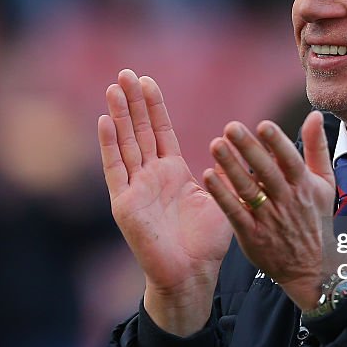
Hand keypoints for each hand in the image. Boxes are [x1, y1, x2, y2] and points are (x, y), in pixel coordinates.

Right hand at [98, 70, 232, 335]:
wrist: (192, 275)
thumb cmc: (207, 243)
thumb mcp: (222, 197)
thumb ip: (227, 170)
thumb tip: (241, 146)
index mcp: (173, 172)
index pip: (160, 131)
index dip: (153, 106)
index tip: (147, 80)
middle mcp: (150, 176)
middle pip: (139, 131)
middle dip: (133, 102)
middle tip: (124, 72)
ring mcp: (135, 188)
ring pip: (125, 143)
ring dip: (119, 115)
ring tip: (113, 87)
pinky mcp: (124, 204)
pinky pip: (115, 169)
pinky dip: (109, 145)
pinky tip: (105, 121)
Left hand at [202, 111, 346, 310]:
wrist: (312, 268)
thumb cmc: (316, 219)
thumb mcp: (325, 183)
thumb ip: (317, 148)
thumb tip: (314, 115)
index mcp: (304, 186)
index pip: (290, 160)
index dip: (277, 143)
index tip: (263, 125)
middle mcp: (287, 201)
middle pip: (266, 172)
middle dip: (249, 149)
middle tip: (231, 127)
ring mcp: (269, 219)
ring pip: (248, 190)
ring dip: (231, 167)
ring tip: (216, 145)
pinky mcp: (252, 236)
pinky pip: (235, 213)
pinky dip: (222, 196)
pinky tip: (209, 177)